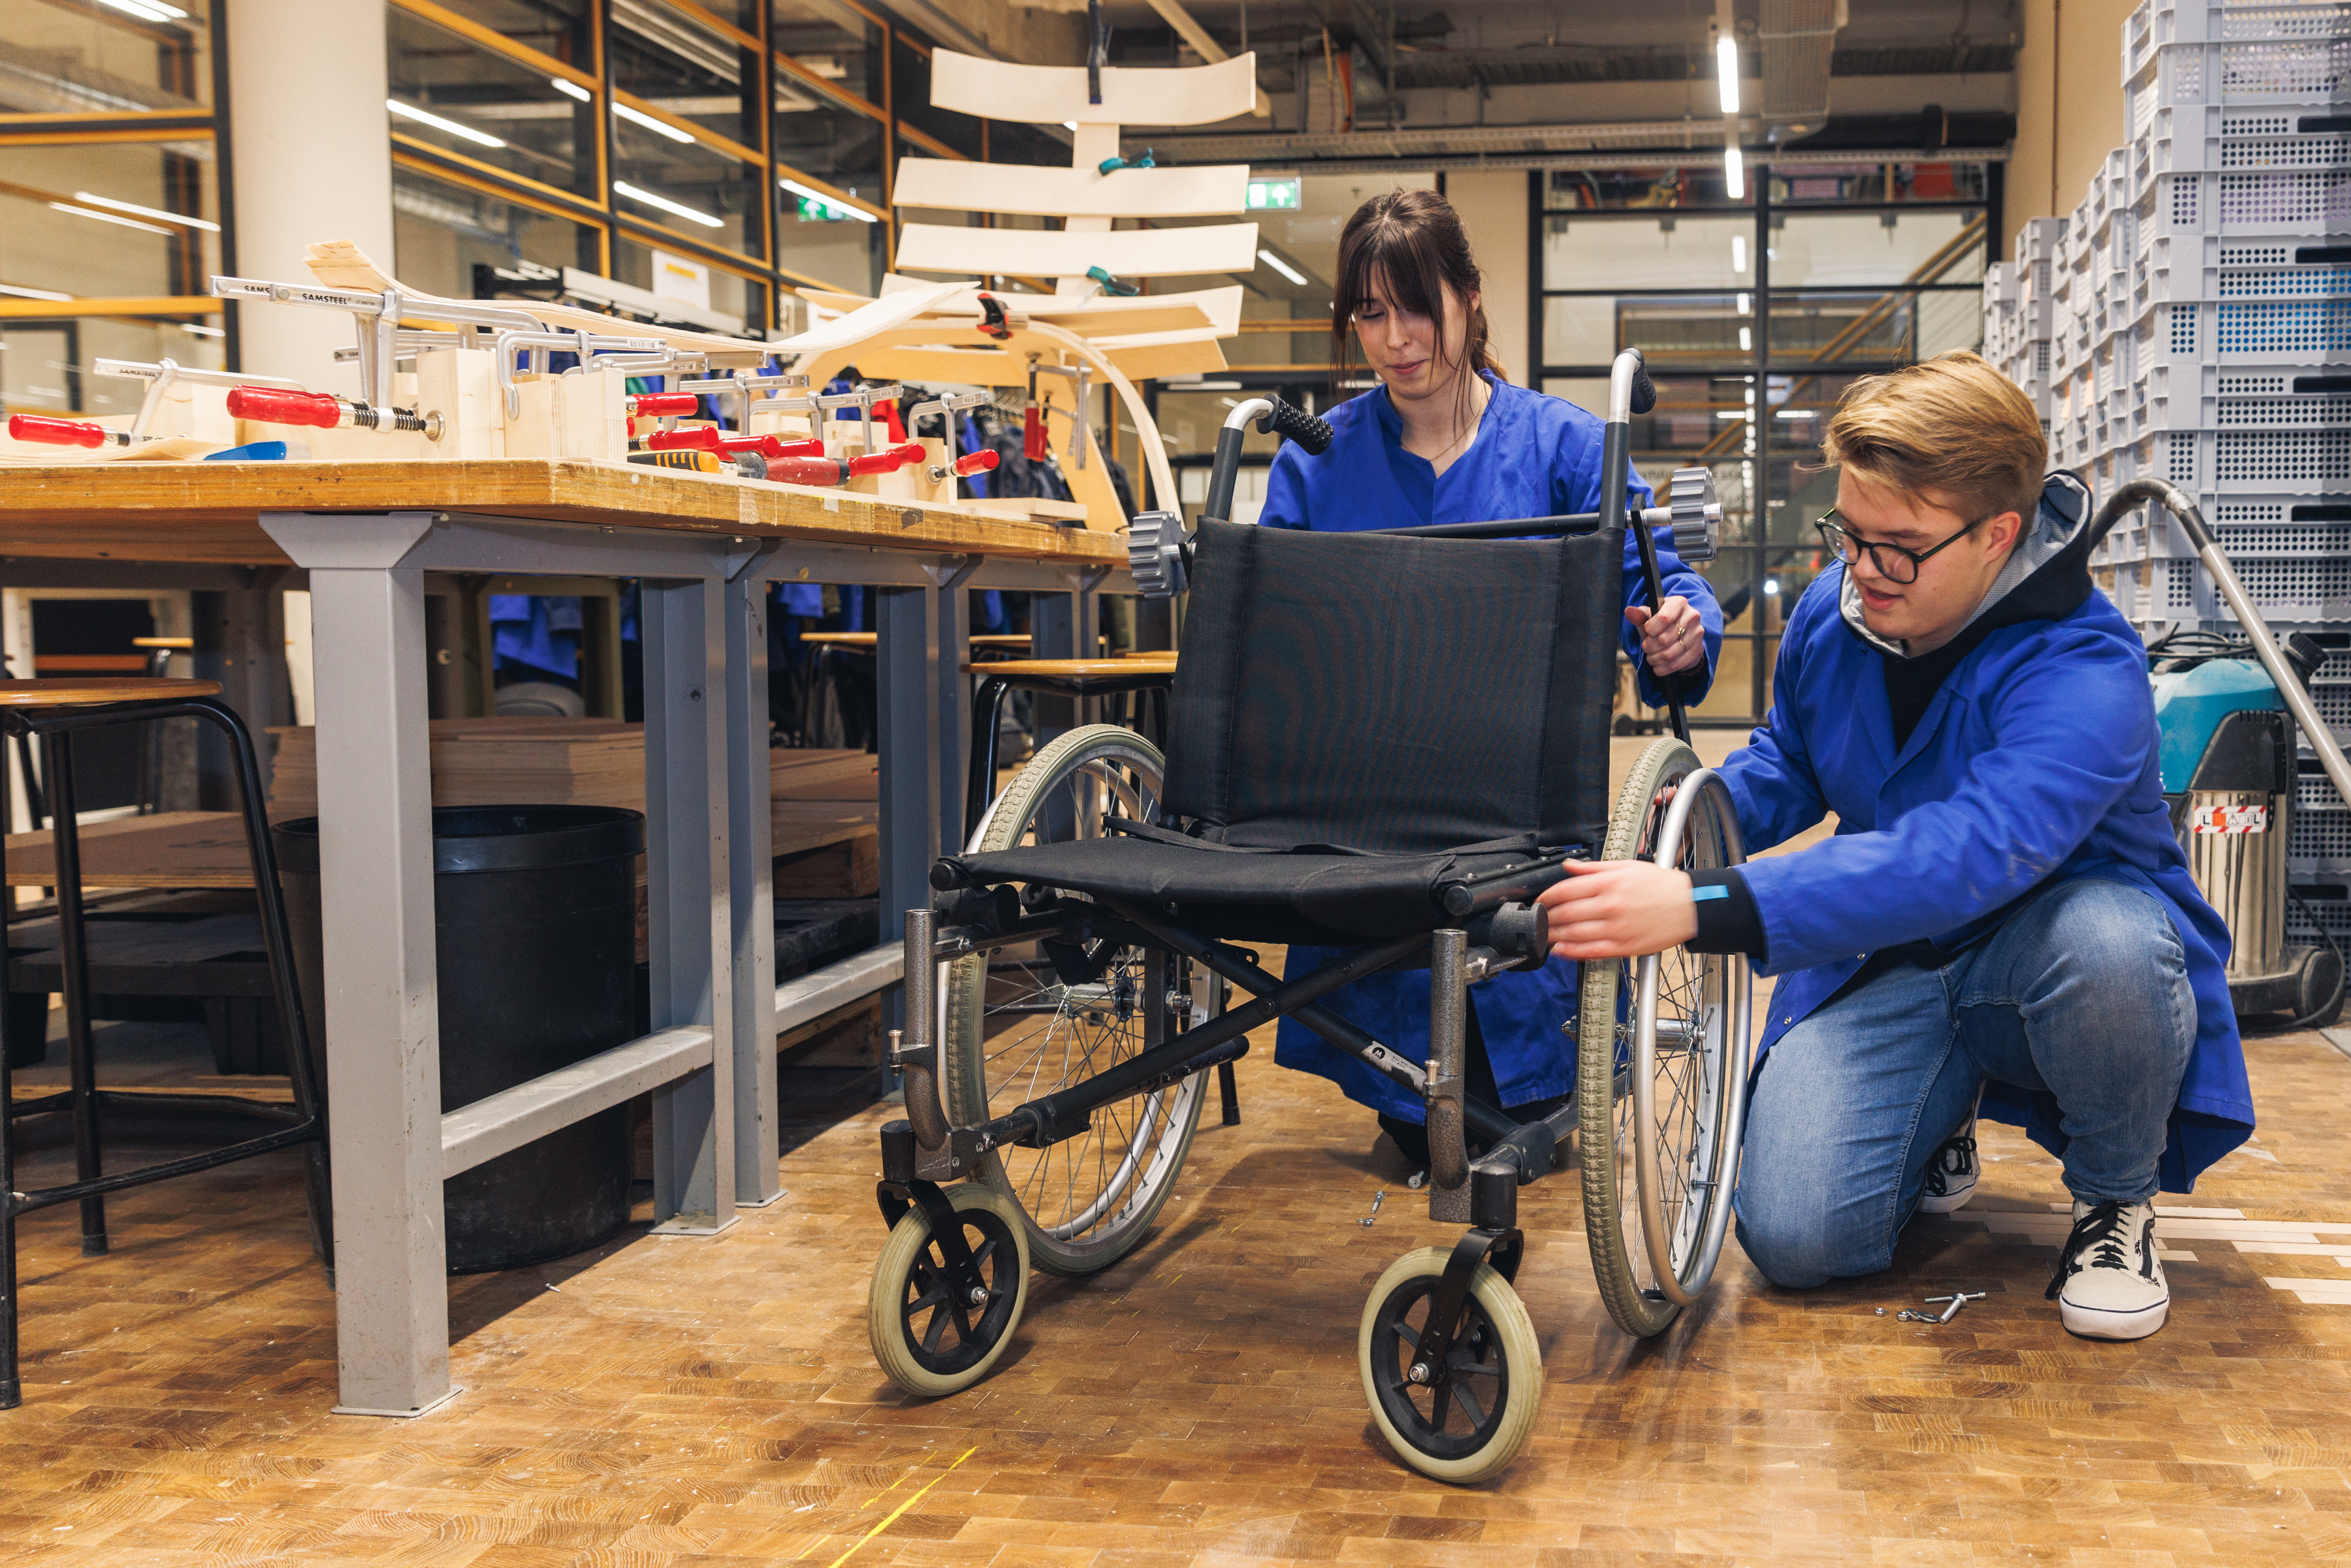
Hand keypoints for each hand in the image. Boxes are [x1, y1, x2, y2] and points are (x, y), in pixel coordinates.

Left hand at [1536, 859, 1697, 958]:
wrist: (1690, 905)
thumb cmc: (1660, 885)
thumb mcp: (1626, 866)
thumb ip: (1593, 868)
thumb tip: (1567, 866)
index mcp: (1609, 883)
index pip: (1566, 890)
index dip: (1546, 897)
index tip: (1539, 901)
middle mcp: (1611, 905)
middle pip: (1566, 913)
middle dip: (1546, 918)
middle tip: (1537, 920)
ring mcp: (1617, 928)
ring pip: (1575, 934)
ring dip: (1554, 936)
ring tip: (1542, 935)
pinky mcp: (1625, 947)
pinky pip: (1592, 951)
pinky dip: (1572, 952)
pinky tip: (1561, 950)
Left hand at [1626, 595, 1705, 676]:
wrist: (1680, 633)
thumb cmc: (1661, 623)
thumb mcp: (1649, 617)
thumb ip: (1639, 615)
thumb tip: (1629, 611)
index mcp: (1679, 603)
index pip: (1663, 618)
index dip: (1650, 628)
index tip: (1647, 631)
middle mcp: (1692, 616)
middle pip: (1664, 639)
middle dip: (1649, 646)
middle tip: (1646, 647)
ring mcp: (1697, 634)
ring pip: (1670, 654)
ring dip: (1655, 659)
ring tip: (1651, 657)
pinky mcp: (1698, 650)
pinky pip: (1677, 664)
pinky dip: (1663, 668)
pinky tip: (1658, 665)